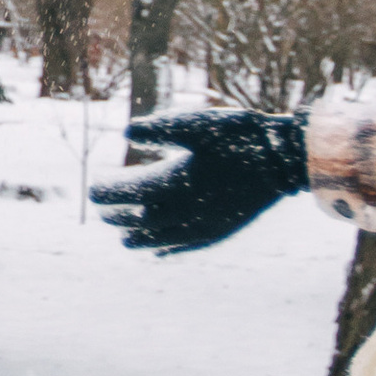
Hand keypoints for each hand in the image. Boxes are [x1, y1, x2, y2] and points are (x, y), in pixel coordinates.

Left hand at [90, 108, 309, 255]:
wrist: (282, 159)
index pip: (128, 193)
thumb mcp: (196, 123)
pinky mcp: (221, 232)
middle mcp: (184, 211)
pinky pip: (186, 247)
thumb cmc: (238, 136)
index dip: (107, 192)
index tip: (93, 188)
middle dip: (118, 215)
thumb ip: (159, 128)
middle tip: (103, 211)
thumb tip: (126, 132)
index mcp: (174, 183)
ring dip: (138, 238)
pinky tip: (159, 252)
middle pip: (140, 219)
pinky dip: (168, 249)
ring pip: (160, 240)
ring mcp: (203, 226)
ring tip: (123, 238)